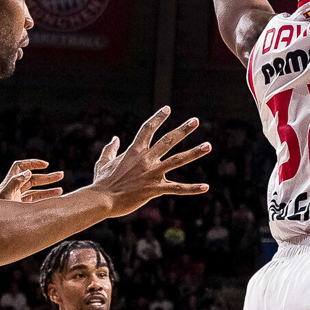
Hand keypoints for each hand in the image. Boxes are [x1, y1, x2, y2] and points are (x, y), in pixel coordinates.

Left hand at [0, 159, 62, 203]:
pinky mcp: (22, 209)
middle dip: (46, 177)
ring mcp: (18, 199)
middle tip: (61, 175)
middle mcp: (14, 189)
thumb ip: (15, 183)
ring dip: (48, 188)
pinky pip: (35, 201)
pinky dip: (45, 199)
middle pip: (32, 179)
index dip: (32, 163)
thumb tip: (28, 172)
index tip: (45, 165)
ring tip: (61, 189)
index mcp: (9, 183)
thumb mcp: (5, 196)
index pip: (21, 167)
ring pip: (36, 191)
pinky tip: (55, 199)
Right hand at [90, 107, 209, 215]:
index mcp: (134, 151)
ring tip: (208, 146)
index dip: (158, 118)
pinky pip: (177, 188)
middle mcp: (146, 159)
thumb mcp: (103, 163)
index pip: (147, 129)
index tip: (167, 109)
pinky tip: (205, 187)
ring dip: (194, 152)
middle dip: (183, 129)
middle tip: (195, 120)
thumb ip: (110, 149)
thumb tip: (114, 138)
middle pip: (168, 140)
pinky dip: (192, 188)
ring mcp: (152, 173)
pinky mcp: (155, 189)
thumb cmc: (102, 183)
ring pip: (177, 160)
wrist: (101, 200)